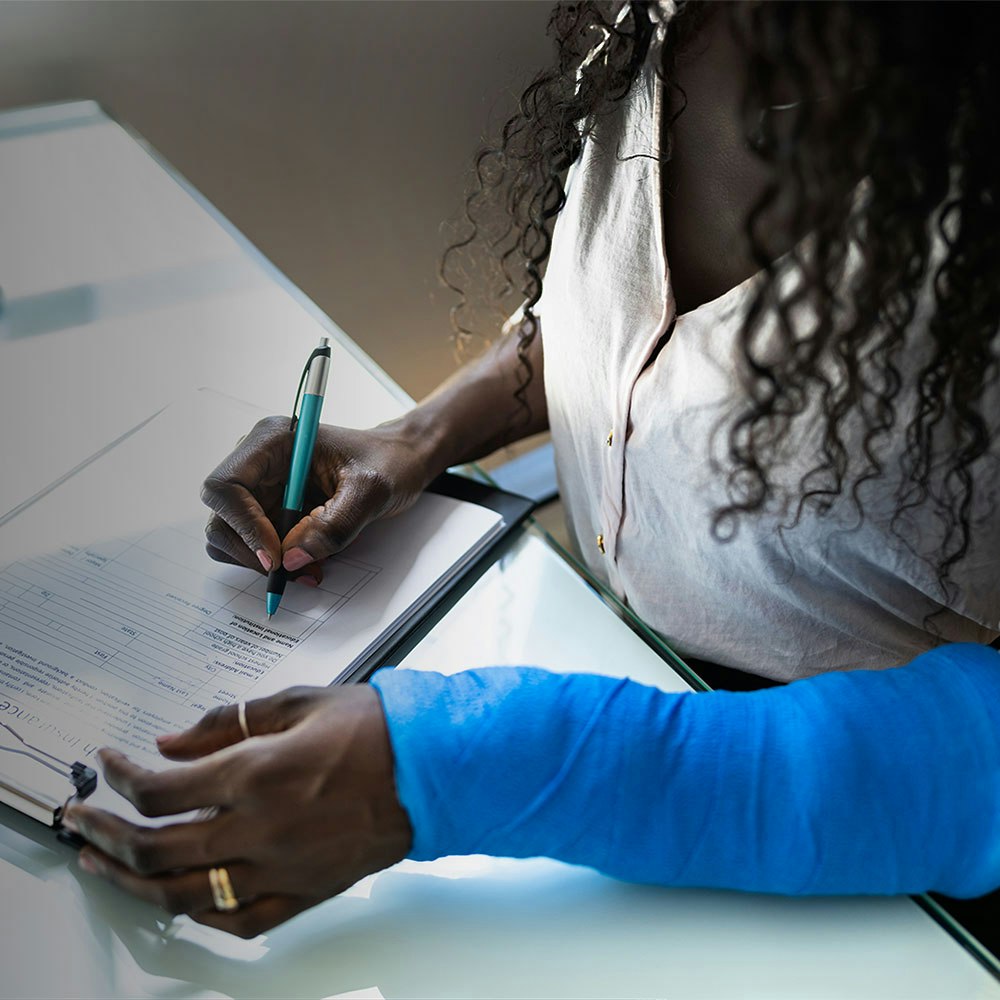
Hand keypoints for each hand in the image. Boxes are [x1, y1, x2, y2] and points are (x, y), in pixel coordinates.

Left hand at [63, 685, 412, 937]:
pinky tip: (177, 900)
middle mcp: (260, 827)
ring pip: (183, 894)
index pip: (159, 788)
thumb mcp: (298, 703)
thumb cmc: (374, 729)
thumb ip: (227, 721)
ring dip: (131, 881)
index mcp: (258, 772)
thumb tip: (171, 742)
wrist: (432, 768)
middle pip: (155, 847)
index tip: (109, 764)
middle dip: (104, 834)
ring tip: (104, 867)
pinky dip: (198, 914)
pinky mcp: (304, 892)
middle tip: (84, 821)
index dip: (119, 777)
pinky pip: (236, 921)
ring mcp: (280, 868)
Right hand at [201, 417, 436, 581]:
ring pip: (233, 537)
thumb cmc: (388, 461)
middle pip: (222, 517)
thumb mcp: (372, 491)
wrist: (401, 461)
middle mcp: (259, 463)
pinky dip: (278, 563)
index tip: (275, 554)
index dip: (242, 525)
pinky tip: (310, 563)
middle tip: (291, 570)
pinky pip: (258, 545)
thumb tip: (292, 558)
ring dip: (265, 562)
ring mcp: (263, 488)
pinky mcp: (273, 510)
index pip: (225, 486)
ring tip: (309, 568)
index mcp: (273, 441)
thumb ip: (334, 525)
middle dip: (252, 551)